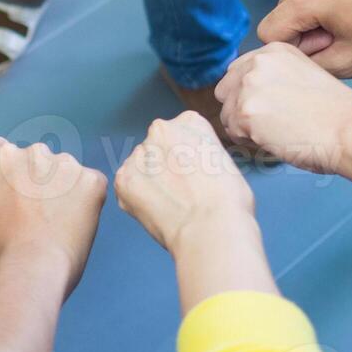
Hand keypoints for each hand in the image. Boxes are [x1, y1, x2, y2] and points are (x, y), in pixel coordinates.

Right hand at [0, 143, 106, 293]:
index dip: (17, 187)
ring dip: (66, 191)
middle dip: (42, 185)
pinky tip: (75, 222)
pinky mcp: (93, 181)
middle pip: (42, 165)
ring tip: (58, 222)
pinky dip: (88, 202)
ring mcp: (68, 165)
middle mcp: (37, 153)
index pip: (15, 163)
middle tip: (39, 216)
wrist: (33, 267)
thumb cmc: (1, 245)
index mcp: (6, 156)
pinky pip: (92, 186)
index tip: (20, 206)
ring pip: (68, 174)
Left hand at [114, 112, 254, 252]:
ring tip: (170, 204)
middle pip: (157, 148)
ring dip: (149, 182)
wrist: (210, 228)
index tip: (193, 175)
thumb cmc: (227, 202)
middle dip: (164, 167)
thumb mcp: (223, 161)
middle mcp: (160, 130)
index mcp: (189, 122)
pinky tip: (158, 210)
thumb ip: (199, 154)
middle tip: (180, 192)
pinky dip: (137, 200)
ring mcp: (139, 154)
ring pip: (141, 167)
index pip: (180, 134)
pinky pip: (127, 187)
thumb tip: (190, 168)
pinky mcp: (123, 178)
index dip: (186, 158)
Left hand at [215, 43, 351, 172]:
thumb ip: (274, 76)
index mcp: (273, 50)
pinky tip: (275, 140)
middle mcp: (257, 63)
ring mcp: (249, 87)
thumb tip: (249, 94)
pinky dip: (249, 142)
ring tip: (277, 133)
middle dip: (241, 108)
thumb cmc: (335, 113)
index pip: (238, 71)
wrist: (350, 131)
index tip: (268, 108)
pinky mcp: (245, 113)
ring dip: (245, 128)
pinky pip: (233, 133)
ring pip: (227, 114)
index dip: (249, 94)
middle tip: (270, 124)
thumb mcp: (303, 75)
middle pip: (226, 90)